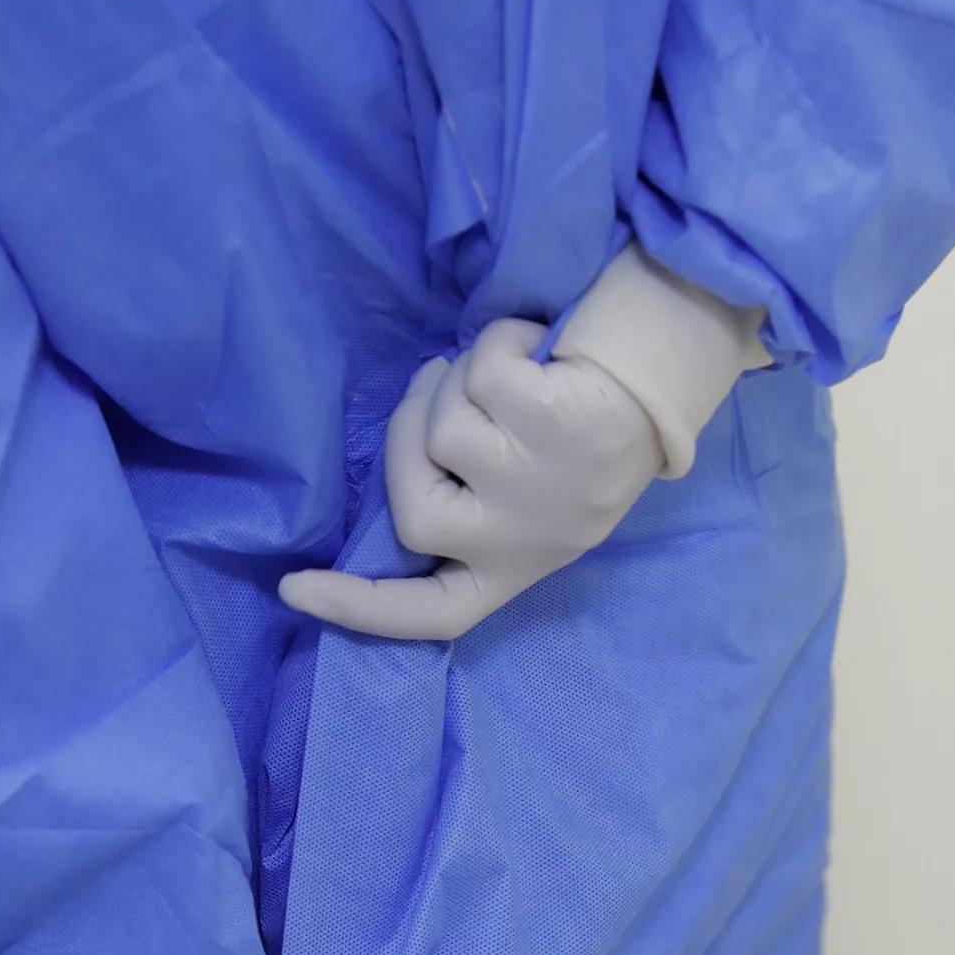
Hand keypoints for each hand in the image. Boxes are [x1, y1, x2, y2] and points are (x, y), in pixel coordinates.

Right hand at [278, 319, 665, 639]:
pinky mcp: (552, 425)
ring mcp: (536, 487)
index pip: (426, 614)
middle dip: (409, 439)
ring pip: (441, 429)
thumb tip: (402, 461)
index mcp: (510, 571)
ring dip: (459, 380)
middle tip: (438, 388)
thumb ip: (466, 505)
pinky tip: (536, 346)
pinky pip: (483, 373)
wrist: (661, 390)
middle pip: (412, 509)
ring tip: (509, 374)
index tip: (294, 592)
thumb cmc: (584, 446)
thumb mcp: (531, 503)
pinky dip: (500, 340)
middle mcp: (521, 542)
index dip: (357, 607)